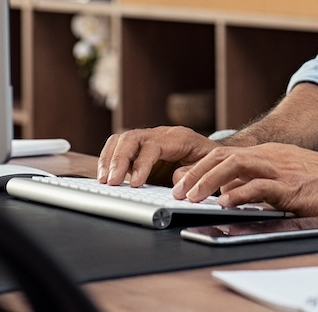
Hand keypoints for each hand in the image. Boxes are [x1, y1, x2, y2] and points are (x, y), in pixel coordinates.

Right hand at [97, 126, 218, 186]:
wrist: (214, 154)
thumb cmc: (211, 161)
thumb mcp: (209, 168)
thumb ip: (192, 174)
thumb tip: (175, 181)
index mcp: (178, 137)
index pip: (153, 145)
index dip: (141, 163)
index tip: (135, 183)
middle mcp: (160, 134)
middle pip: (132, 138)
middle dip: (118, 160)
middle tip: (111, 182)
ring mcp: (148, 139)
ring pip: (122, 140)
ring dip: (109, 159)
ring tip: (104, 181)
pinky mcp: (140, 149)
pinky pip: (119, 147)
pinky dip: (109, 159)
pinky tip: (105, 176)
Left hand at [172, 142, 317, 218]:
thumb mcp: (288, 176)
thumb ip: (259, 182)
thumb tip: (230, 193)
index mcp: (269, 153)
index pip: (225, 154)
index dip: (200, 167)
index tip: (182, 182)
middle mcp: (271, 156)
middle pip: (223, 156)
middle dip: (196, 173)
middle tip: (178, 192)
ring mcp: (281, 169)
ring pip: (235, 166)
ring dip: (208, 181)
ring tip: (192, 197)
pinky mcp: (292, 186)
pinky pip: (259, 186)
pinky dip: (238, 193)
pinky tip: (225, 203)